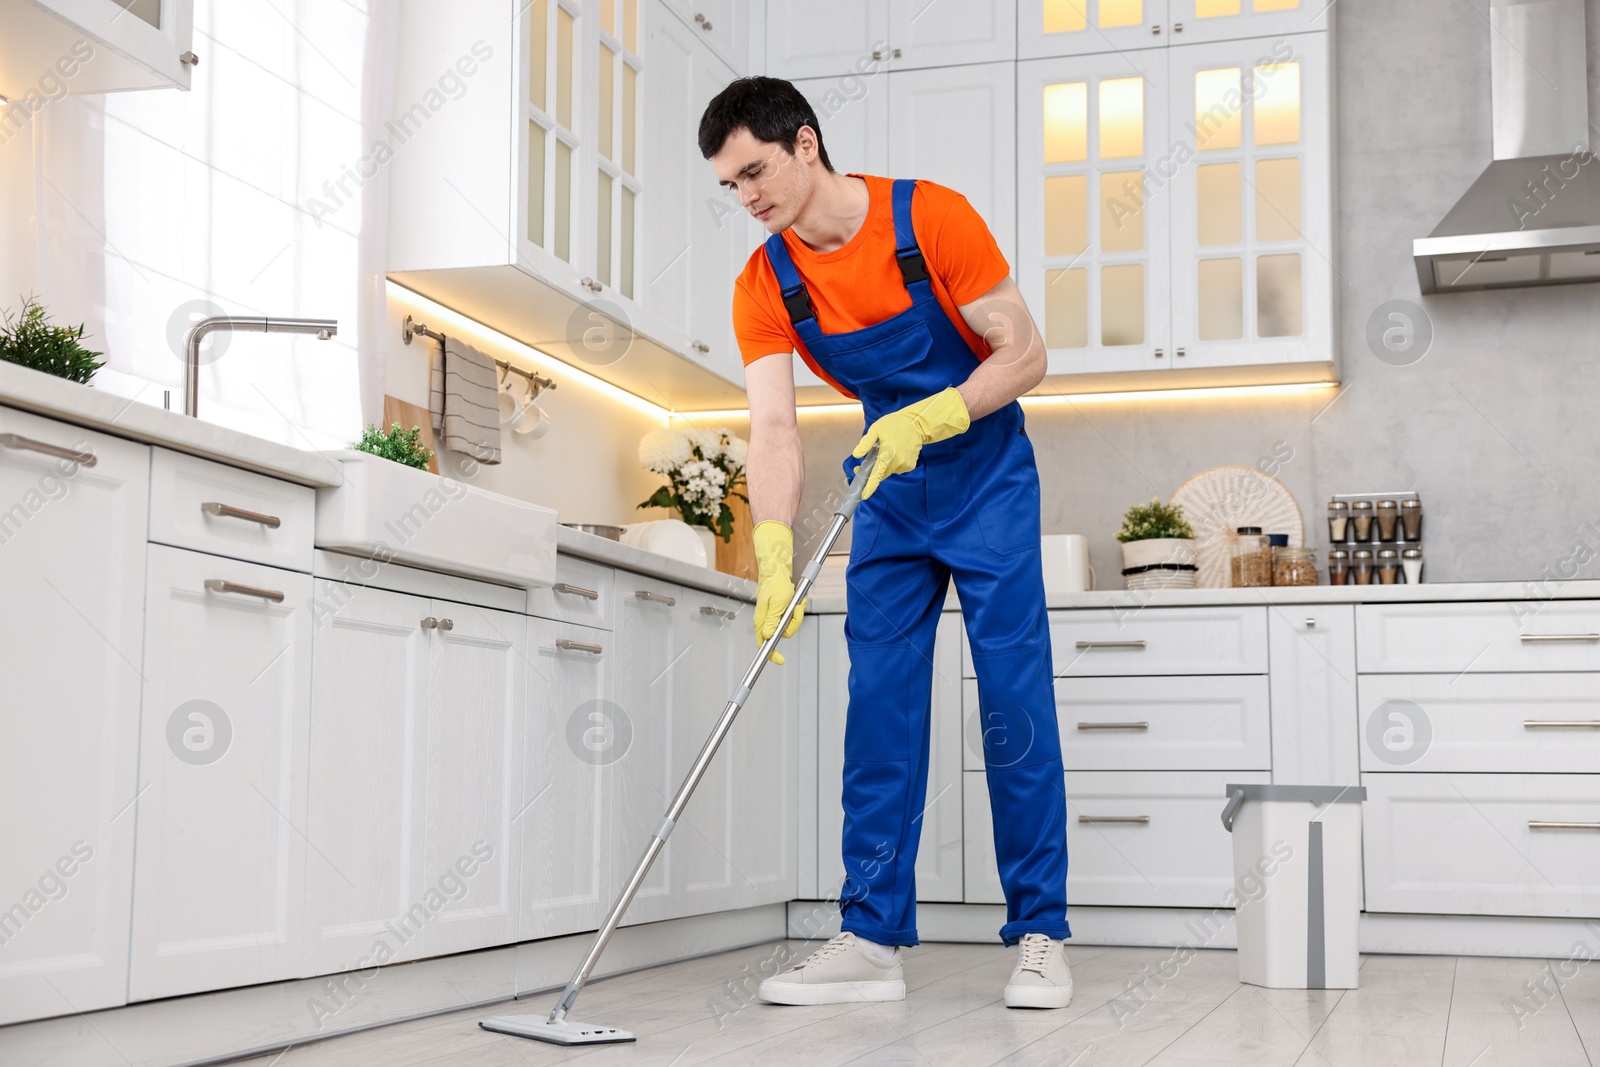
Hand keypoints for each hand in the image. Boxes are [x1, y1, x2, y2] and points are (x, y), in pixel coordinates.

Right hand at [752, 520, 804, 663]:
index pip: (763, 643)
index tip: (780, 660)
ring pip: (788, 626)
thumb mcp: (777, 603)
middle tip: (796, 610)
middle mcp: (766, 621)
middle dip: (793, 624)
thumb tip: (767, 637)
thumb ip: (772, 621)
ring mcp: (772, 617)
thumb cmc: (776, 584)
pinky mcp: (778, 612)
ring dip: (796, 616)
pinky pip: (790, 618)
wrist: (777, 570)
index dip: (771, 654)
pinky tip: (797, 603)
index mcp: (762, 620)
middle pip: (781, 634)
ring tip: (797, 603)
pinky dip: (796, 612)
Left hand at [851, 386, 970, 499]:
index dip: (870, 486)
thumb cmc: (895, 424)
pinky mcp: (910, 466)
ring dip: (883, 466)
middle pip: (881, 474)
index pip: (877, 473)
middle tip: (863, 464)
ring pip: (888, 471)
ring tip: (883, 451)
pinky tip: (894, 452)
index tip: (863, 495)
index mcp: (888, 453)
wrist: (917, 424)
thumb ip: (866, 443)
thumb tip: (856, 455)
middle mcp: (897, 462)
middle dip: (871, 472)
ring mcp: (905, 465)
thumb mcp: (876, 429)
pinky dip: (892, 464)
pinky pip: (896, 469)